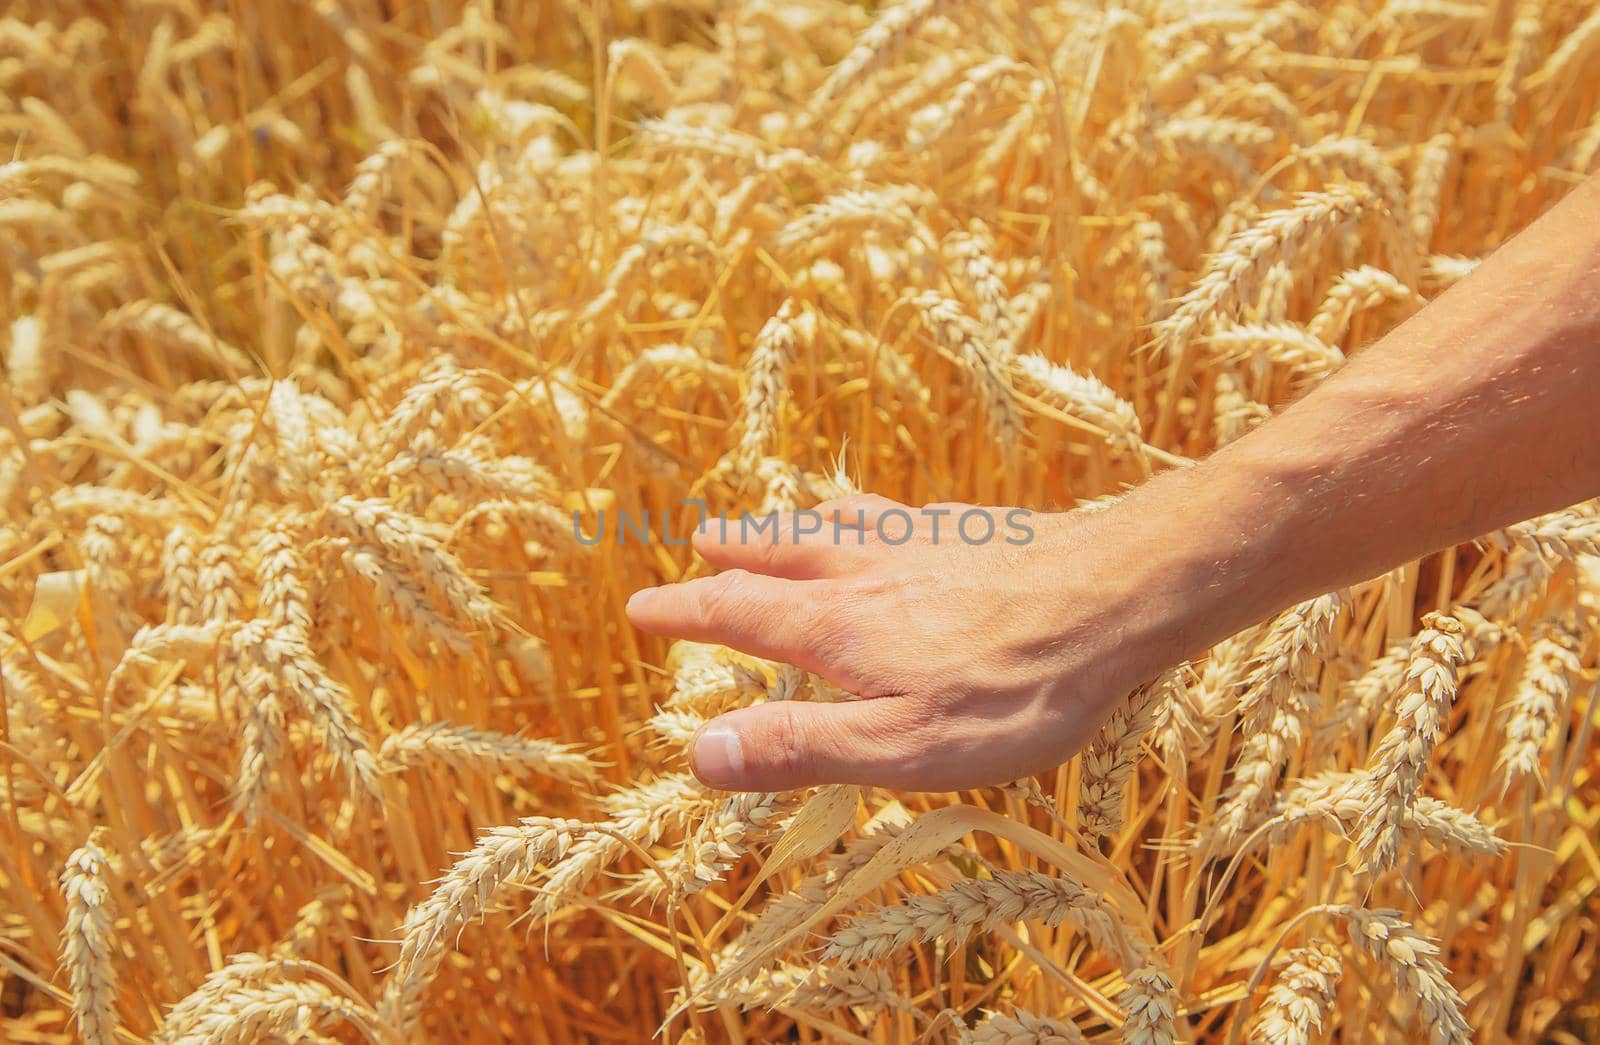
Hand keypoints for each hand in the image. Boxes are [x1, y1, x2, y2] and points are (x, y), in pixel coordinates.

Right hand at [625, 493, 1188, 791]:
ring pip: (835, 526)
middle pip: (781, 556)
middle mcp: (868, 573)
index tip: (641, 607)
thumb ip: (801, 748)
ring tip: (764, 519)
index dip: (687, 612)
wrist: (1118, 597)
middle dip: (731, 556)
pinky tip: (878, 511)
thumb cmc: (1015, 688)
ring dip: (788, 525)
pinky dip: (864, 509)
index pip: (739, 614)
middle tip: (695, 541)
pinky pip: (898, 513)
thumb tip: (699, 753)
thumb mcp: (902, 746)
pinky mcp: (973, 532)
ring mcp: (922, 544)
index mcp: (839, 629)